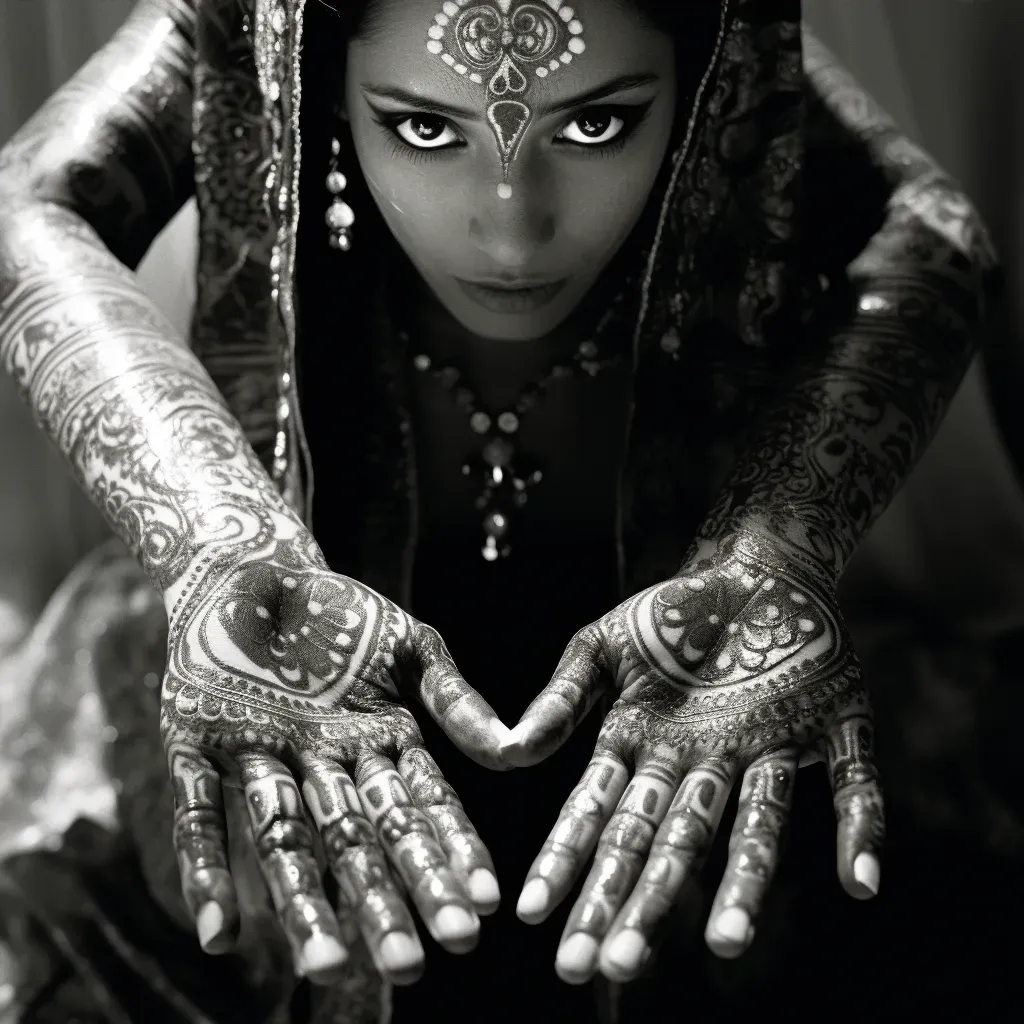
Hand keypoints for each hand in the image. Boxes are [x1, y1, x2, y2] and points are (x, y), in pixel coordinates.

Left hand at [160, 517, 509, 985]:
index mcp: (379, 743)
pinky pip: (201, 815)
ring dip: (306, 904)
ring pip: (286, 840)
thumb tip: (515, 751)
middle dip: (386, 901)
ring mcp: (261, 760)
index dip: (447, 858)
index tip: (480, 911)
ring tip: (327, 966)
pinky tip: (219, 934)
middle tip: (413, 964)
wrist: (257, 570)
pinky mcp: (196, 748)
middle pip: (358, 840)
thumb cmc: (344, 610)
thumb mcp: (411, 646)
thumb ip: (455, 699)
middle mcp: (324, 766)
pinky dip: (209, 871)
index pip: (419, 809)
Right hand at [501, 531, 883, 982]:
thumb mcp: (600, 645)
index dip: (567, 864)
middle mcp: (701, 764)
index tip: (533, 918)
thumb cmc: (669, 612)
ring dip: (741, 884)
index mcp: (642, 747)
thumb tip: (510, 752)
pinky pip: (849, 786)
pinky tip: (861, 884)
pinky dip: (857, 831)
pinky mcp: (831, 729)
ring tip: (726, 943)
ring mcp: (765, 750)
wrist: (748, 568)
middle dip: (637, 901)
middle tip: (610, 966)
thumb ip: (561, 698)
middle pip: (666, 840)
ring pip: (754, 828)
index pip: (600, 818)